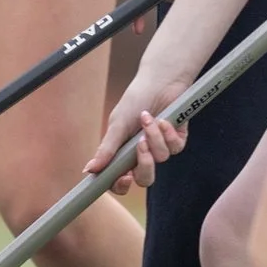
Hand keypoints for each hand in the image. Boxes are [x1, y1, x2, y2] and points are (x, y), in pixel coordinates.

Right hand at [88, 72, 187, 191]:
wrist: (159, 82)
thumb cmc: (135, 100)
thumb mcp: (118, 124)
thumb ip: (107, 149)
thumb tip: (89, 170)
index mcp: (122, 152)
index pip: (119, 179)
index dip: (120, 185)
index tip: (123, 178)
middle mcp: (141, 153)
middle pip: (144, 178)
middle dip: (144, 165)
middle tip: (141, 146)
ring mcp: (160, 147)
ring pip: (160, 159)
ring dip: (154, 138)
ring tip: (148, 118)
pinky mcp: (177, 139)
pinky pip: (175, 148)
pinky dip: (168, 134)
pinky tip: (163, 119)